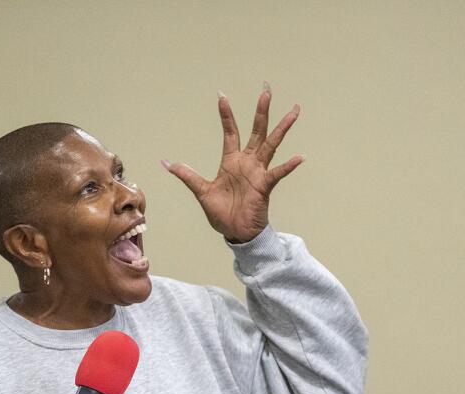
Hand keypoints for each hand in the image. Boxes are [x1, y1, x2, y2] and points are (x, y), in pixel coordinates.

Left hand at [163, 82, 302, 243]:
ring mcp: (258, 172)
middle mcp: (247, 162)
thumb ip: (187, 175)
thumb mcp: (202, 191)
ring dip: (282, 128)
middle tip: (266, 90)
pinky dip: (288, 166)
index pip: (230, 132)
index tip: (222, 96)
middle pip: (256, 131)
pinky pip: (278, 173)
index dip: (226, 115)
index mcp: (231, 161)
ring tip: (293, 111)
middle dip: (261, 111)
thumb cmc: (222, 213)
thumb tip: (166, 163)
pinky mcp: (265, 186)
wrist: (235, 232)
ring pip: (272, 144)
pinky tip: (299, 157)